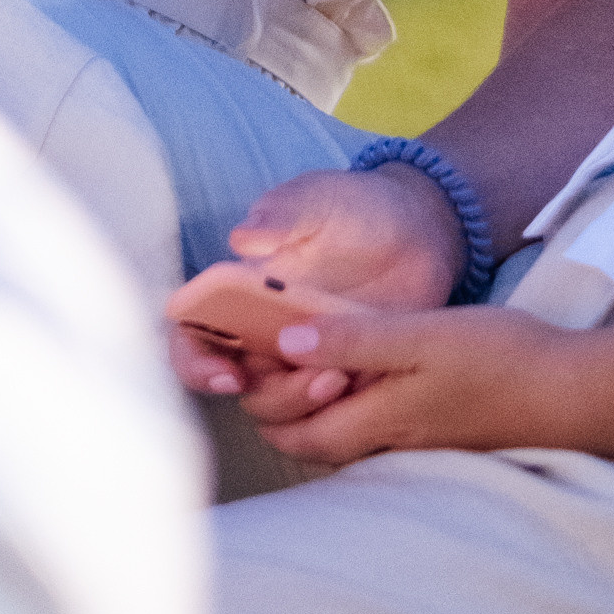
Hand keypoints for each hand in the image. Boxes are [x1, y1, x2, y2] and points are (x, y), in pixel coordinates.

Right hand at [165, 162, 461, 419]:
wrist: (419, 227)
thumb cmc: (353, 207)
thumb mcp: (316, 199)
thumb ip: (281, 214)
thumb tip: (243, 238)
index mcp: (240, 293)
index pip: (194, 337)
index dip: (195, 363)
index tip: (227, 374)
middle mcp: (264, 333)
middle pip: (237, 385)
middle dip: (267, 394)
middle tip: (312, 378)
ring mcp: (306, 358)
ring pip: (280, 408)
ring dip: (303, 404)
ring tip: (342, 375)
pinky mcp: (345, 372)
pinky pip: (328, 414)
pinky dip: (338, 412)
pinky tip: (364, 382)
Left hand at [169, 264, 584, 461]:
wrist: (576, 393)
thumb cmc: (499, 358)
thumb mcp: (421, 336)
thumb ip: (354, 340)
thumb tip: (287, 342)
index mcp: (379, 420)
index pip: (298, 435)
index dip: (267, 410)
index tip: (250, 370)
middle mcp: (393, 444)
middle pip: (320, 443)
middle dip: (287, 415)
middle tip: (273, 366)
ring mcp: (422, 444)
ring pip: (351, 439)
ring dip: (324, 410)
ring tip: (313, 364)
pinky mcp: (446, 434)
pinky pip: (384, 431)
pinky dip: (361, 409)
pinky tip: (370, 377)